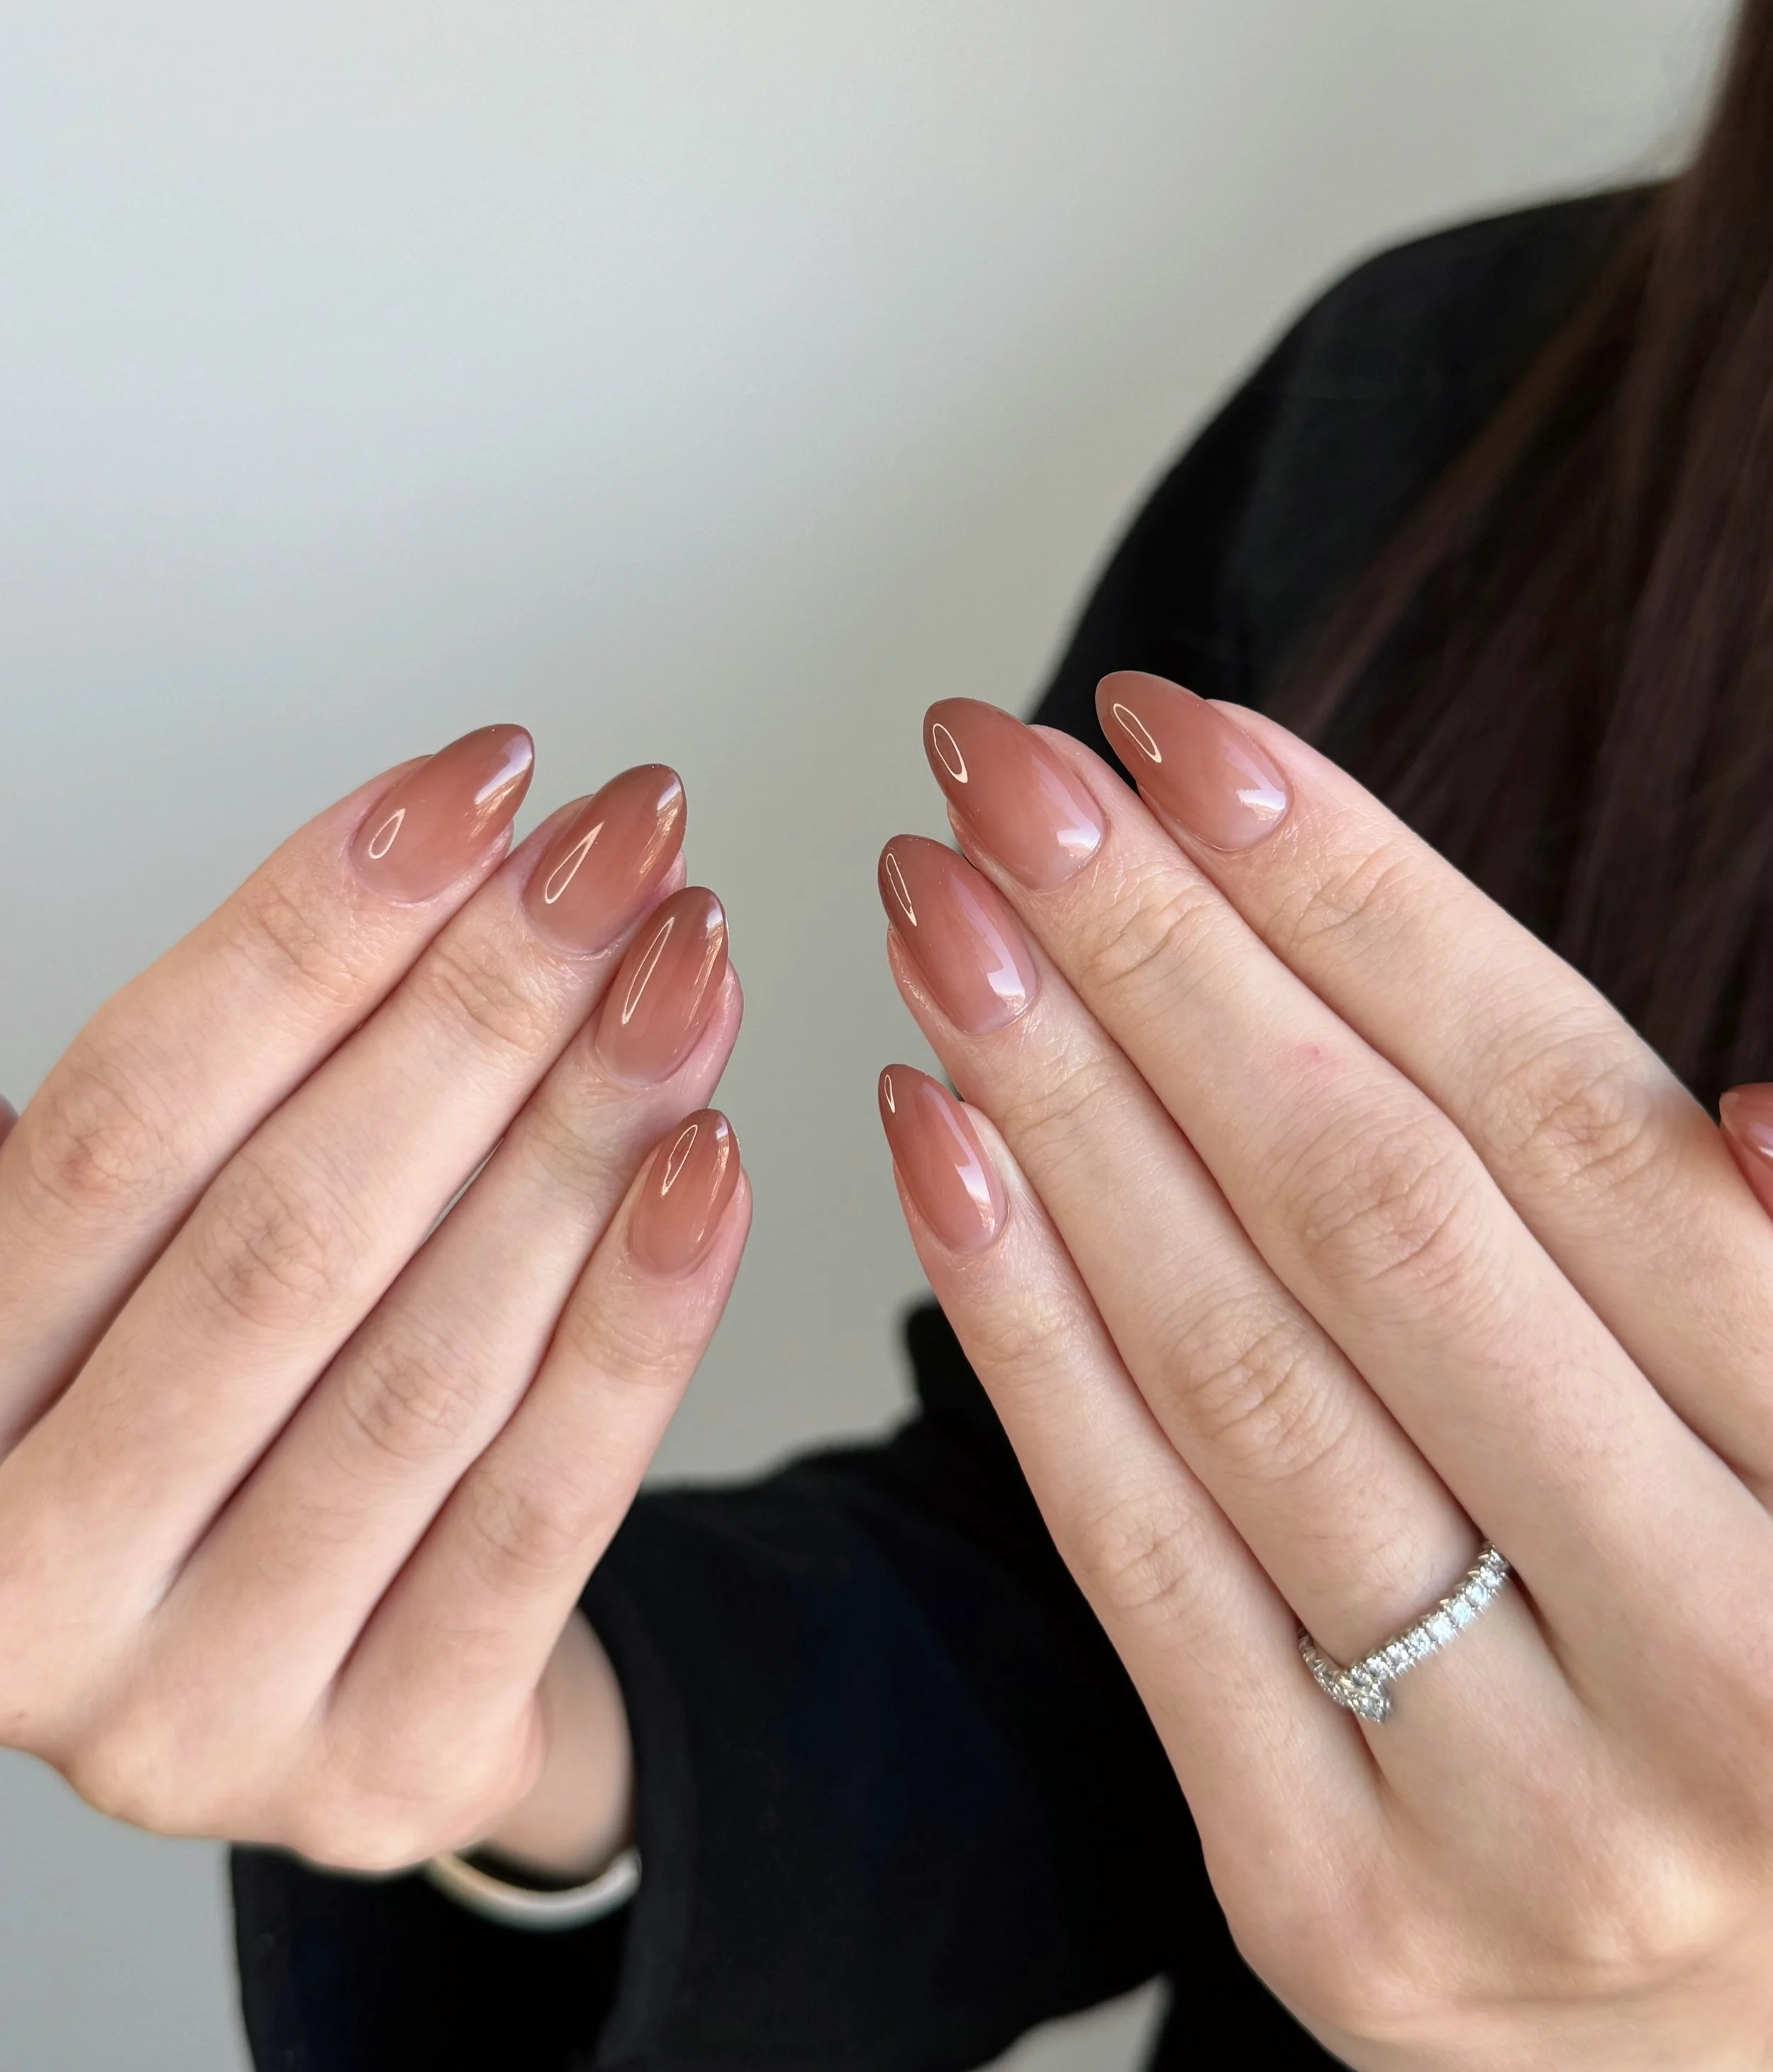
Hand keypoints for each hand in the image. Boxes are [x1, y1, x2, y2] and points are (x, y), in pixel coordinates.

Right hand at [0, 726, 747, 1878]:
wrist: (300, 1657)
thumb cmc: (206, 1399)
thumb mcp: (124, 1259)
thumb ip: (194, 1101)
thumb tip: (423, 837)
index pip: (122, 1124)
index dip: (306, 929)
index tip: (475, 782)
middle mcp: (21, 1585)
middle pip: (285, 1238)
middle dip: (479, 1009)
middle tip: (624, 848)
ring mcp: (194, 1710)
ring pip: (426, 1366)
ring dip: (584, 1135)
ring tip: (688, 968)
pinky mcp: (377, 1769)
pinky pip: (540, 1515)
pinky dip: (638, 1324)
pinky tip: (710, 1162)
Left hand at [877, 677, 1772, 2068]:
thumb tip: (1738, 1108)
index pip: (1571, 1131)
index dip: (1363, 903)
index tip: (1184, 732)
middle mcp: (1722, 1677)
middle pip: (1379, 1223)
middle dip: (1164, 958)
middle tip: (1002, 768)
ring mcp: (1518, 1821)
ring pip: (1242, 1376)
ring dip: (1060, 1109)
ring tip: (938, 910)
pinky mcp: (1334, 1910)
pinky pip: (1149, 1572)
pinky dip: (1028, 1342)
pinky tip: (932, 1145)